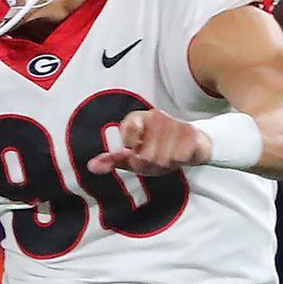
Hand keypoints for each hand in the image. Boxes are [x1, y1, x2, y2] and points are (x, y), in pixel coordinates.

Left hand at [87, 109, 211, 175]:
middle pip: (146, 155)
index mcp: (137, 118)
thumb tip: (91, 167)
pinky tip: (180, 156)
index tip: (136, 152)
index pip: (128, 137)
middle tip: (155, 160)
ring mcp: (174, 122)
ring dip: (165, 164)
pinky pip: (180, 156)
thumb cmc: (156, 151)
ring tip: (167, 158)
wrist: (190, 146)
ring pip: (163, 157)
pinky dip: (179, 161)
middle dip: (150, 164)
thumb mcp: (132, 157)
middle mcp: (155, 116)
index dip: (133, 151)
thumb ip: (112, 161)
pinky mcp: (191, 132)